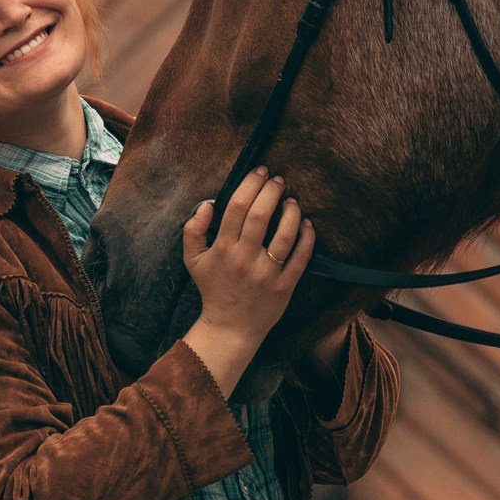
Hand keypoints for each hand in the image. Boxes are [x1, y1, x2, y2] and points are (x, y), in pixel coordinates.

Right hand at [179, 167, 314, 398]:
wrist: (229, 327)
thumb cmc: (213, 290)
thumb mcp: (192, 260)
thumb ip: (192, 230)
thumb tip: (207, 204)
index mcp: (223, 248)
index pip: (237, 206)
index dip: (251, 184)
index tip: (260, 172)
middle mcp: (244, 258)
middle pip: (261, 215)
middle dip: (272, 191)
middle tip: (279, 180)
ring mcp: (266, 273)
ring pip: (285, 234)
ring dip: (292, 212)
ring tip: (292, 200)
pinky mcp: (284, 286)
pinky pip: (301, 258)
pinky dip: (307, 238)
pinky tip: (308, 224)